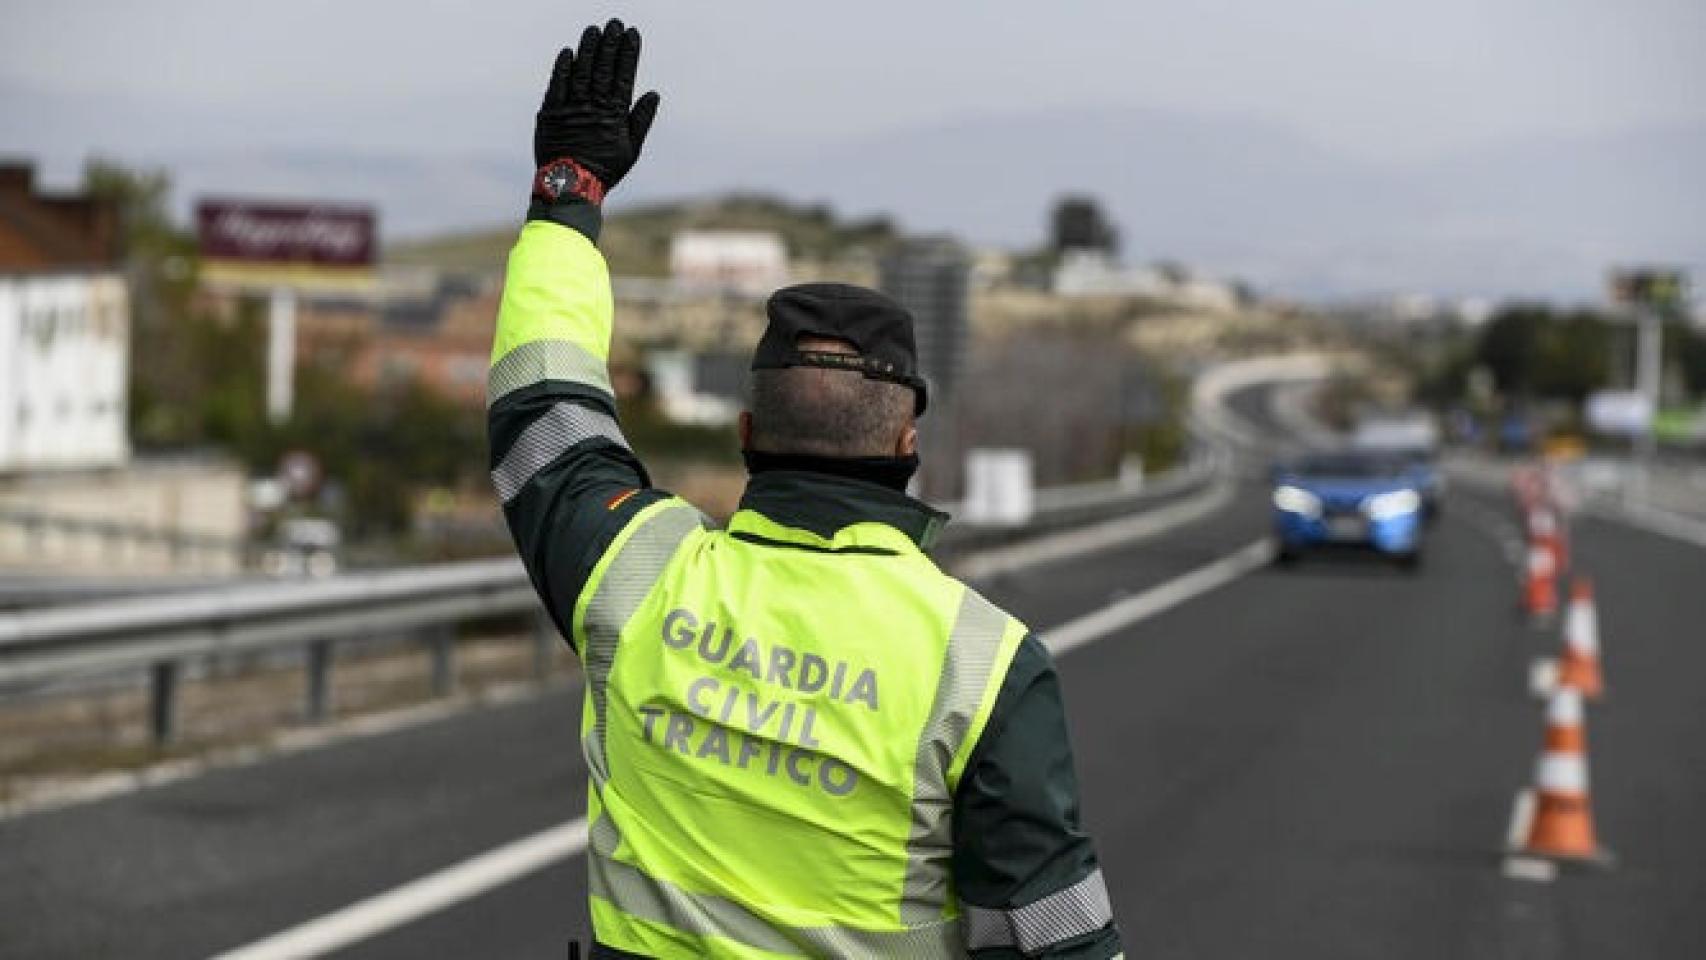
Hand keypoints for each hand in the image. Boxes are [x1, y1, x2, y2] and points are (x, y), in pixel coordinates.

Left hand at [535, 18, 660, 195]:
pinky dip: (563, 68)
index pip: (624, 76)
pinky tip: (569, 52)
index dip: (628, 54)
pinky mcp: (551, 113)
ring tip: (594, 30)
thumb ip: (641, 120)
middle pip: (603, 69)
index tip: (632, 35)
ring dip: (588, 49)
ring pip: (581, 72)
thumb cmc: (604, 170)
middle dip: (610, 44)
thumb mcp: (631, 150)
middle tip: (614, 24)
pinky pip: (557, 85)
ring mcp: (571, 108)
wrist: (569, 185)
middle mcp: (593, 107)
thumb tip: (653, 94)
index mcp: (614, 115)